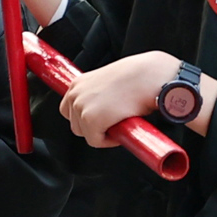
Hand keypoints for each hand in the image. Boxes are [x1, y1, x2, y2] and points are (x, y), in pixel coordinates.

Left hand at [60, 50, 198, 148]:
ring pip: (86, 134)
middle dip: (94, 127)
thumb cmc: (136, 77)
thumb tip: (100, 109)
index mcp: (77, 84)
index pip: (69, 110)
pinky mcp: (90, 119)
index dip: (86, 119)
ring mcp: (80, 107)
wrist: (148, 76)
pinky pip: (96, 141)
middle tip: (113, 122)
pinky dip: (109, 140)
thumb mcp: (108, 81)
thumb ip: (97, 95)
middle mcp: (75, 94)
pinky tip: (123, 127)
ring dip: (102, 133)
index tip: (102, 120)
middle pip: (76, 125)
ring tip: (119, 123)